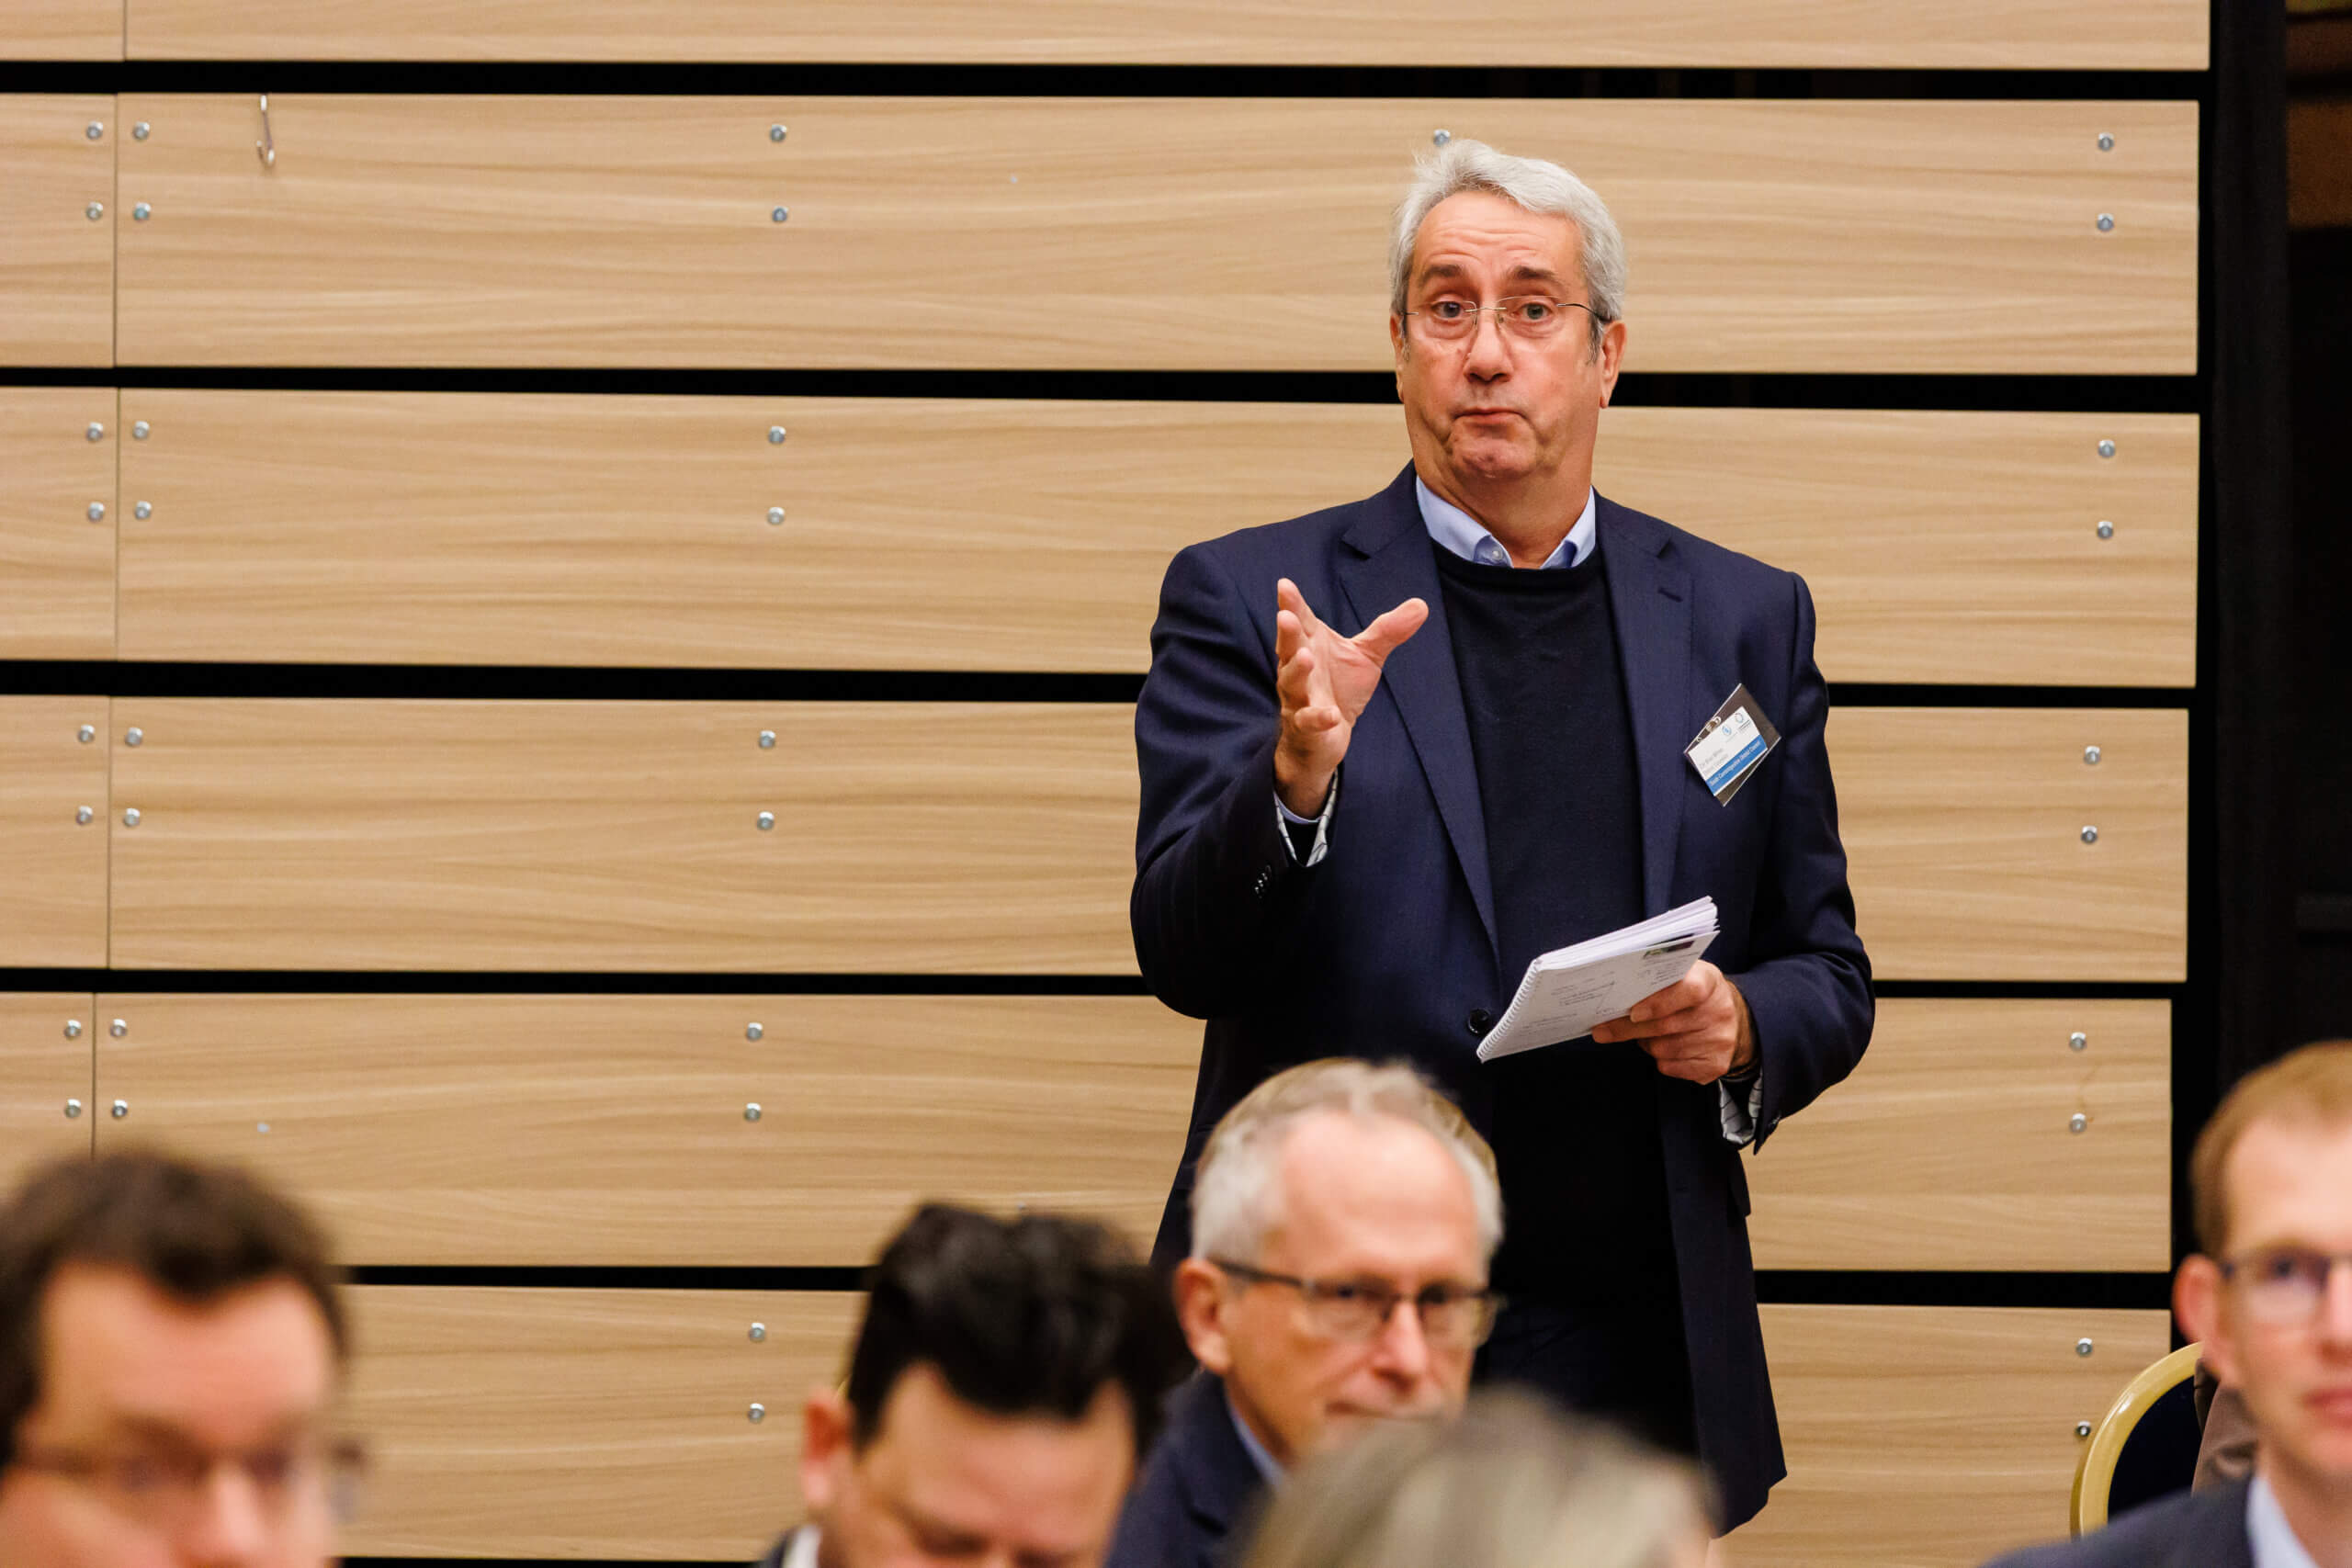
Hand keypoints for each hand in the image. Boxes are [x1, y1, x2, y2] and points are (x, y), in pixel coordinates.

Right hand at [1273, 578, 1427, 816]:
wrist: (1325, 739)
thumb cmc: (1339, 689)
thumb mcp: (1366, 657)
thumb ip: (1388, 631)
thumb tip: (1422, 604)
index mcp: (1311, 645)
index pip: (1300, 621)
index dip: (1292, 604)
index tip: (1284, 584)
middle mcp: (1299, 669)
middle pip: (1289, 648)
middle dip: (1287, 633)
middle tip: (1285, 615)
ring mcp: (1299, 698)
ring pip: (1292, 683)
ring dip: (1297, 671)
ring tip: (1304, 657)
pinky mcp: (1306, 727)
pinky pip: (1308, 721)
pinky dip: (1318, 718)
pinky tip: (1330, 714)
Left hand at [1590, 961, 1755, 1084]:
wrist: (1731, 1018)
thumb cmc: (1693, 994)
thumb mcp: (1682, 976)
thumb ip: (1655, 982)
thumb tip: (1613, 998)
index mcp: (1709, 981)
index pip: (1689, 990)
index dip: (1659, 1003)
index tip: (1633, 1011)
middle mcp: (1719, 1011)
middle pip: (1666, 1026)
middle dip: (1628, 1029)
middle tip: (1603, 1031)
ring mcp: (1720, 1040)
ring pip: (1664, 1049)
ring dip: (1647, 1044)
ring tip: (1647, 1034)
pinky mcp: (1716, 1064)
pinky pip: (1672, 1067)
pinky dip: (1661, 1060)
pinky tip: (1665, 1047)